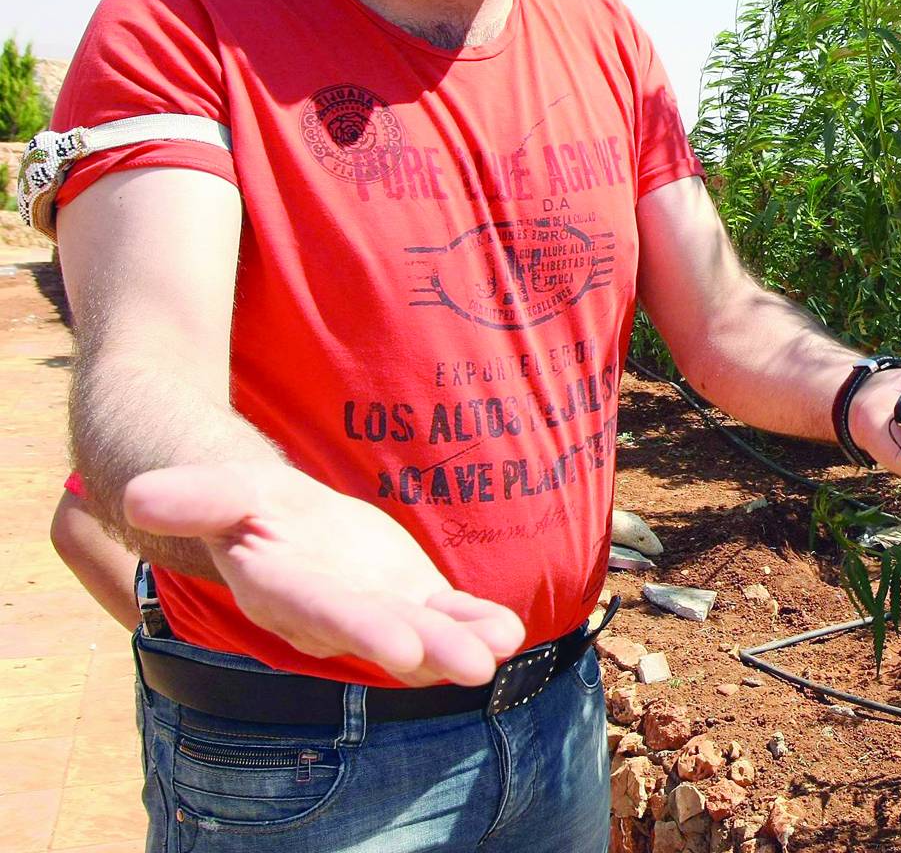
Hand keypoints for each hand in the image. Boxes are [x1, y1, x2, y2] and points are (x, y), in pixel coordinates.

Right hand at [123, 462, 525, 685]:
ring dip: (462, 644)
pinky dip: (478, 620)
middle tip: (475, 666)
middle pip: (381, 633)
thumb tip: (133, 498)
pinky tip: (511, 629)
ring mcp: (375, 609)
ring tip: (502, 649)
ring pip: (422, 632)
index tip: (402, 649)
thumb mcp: (222, 490)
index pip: (322, 613)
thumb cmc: (245, 505)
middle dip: (428, 651)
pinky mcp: (408, 597)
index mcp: (283, 588)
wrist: (279, 518)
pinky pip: (447, 612)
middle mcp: (331, 613)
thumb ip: (191, 498)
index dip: (360, 630)